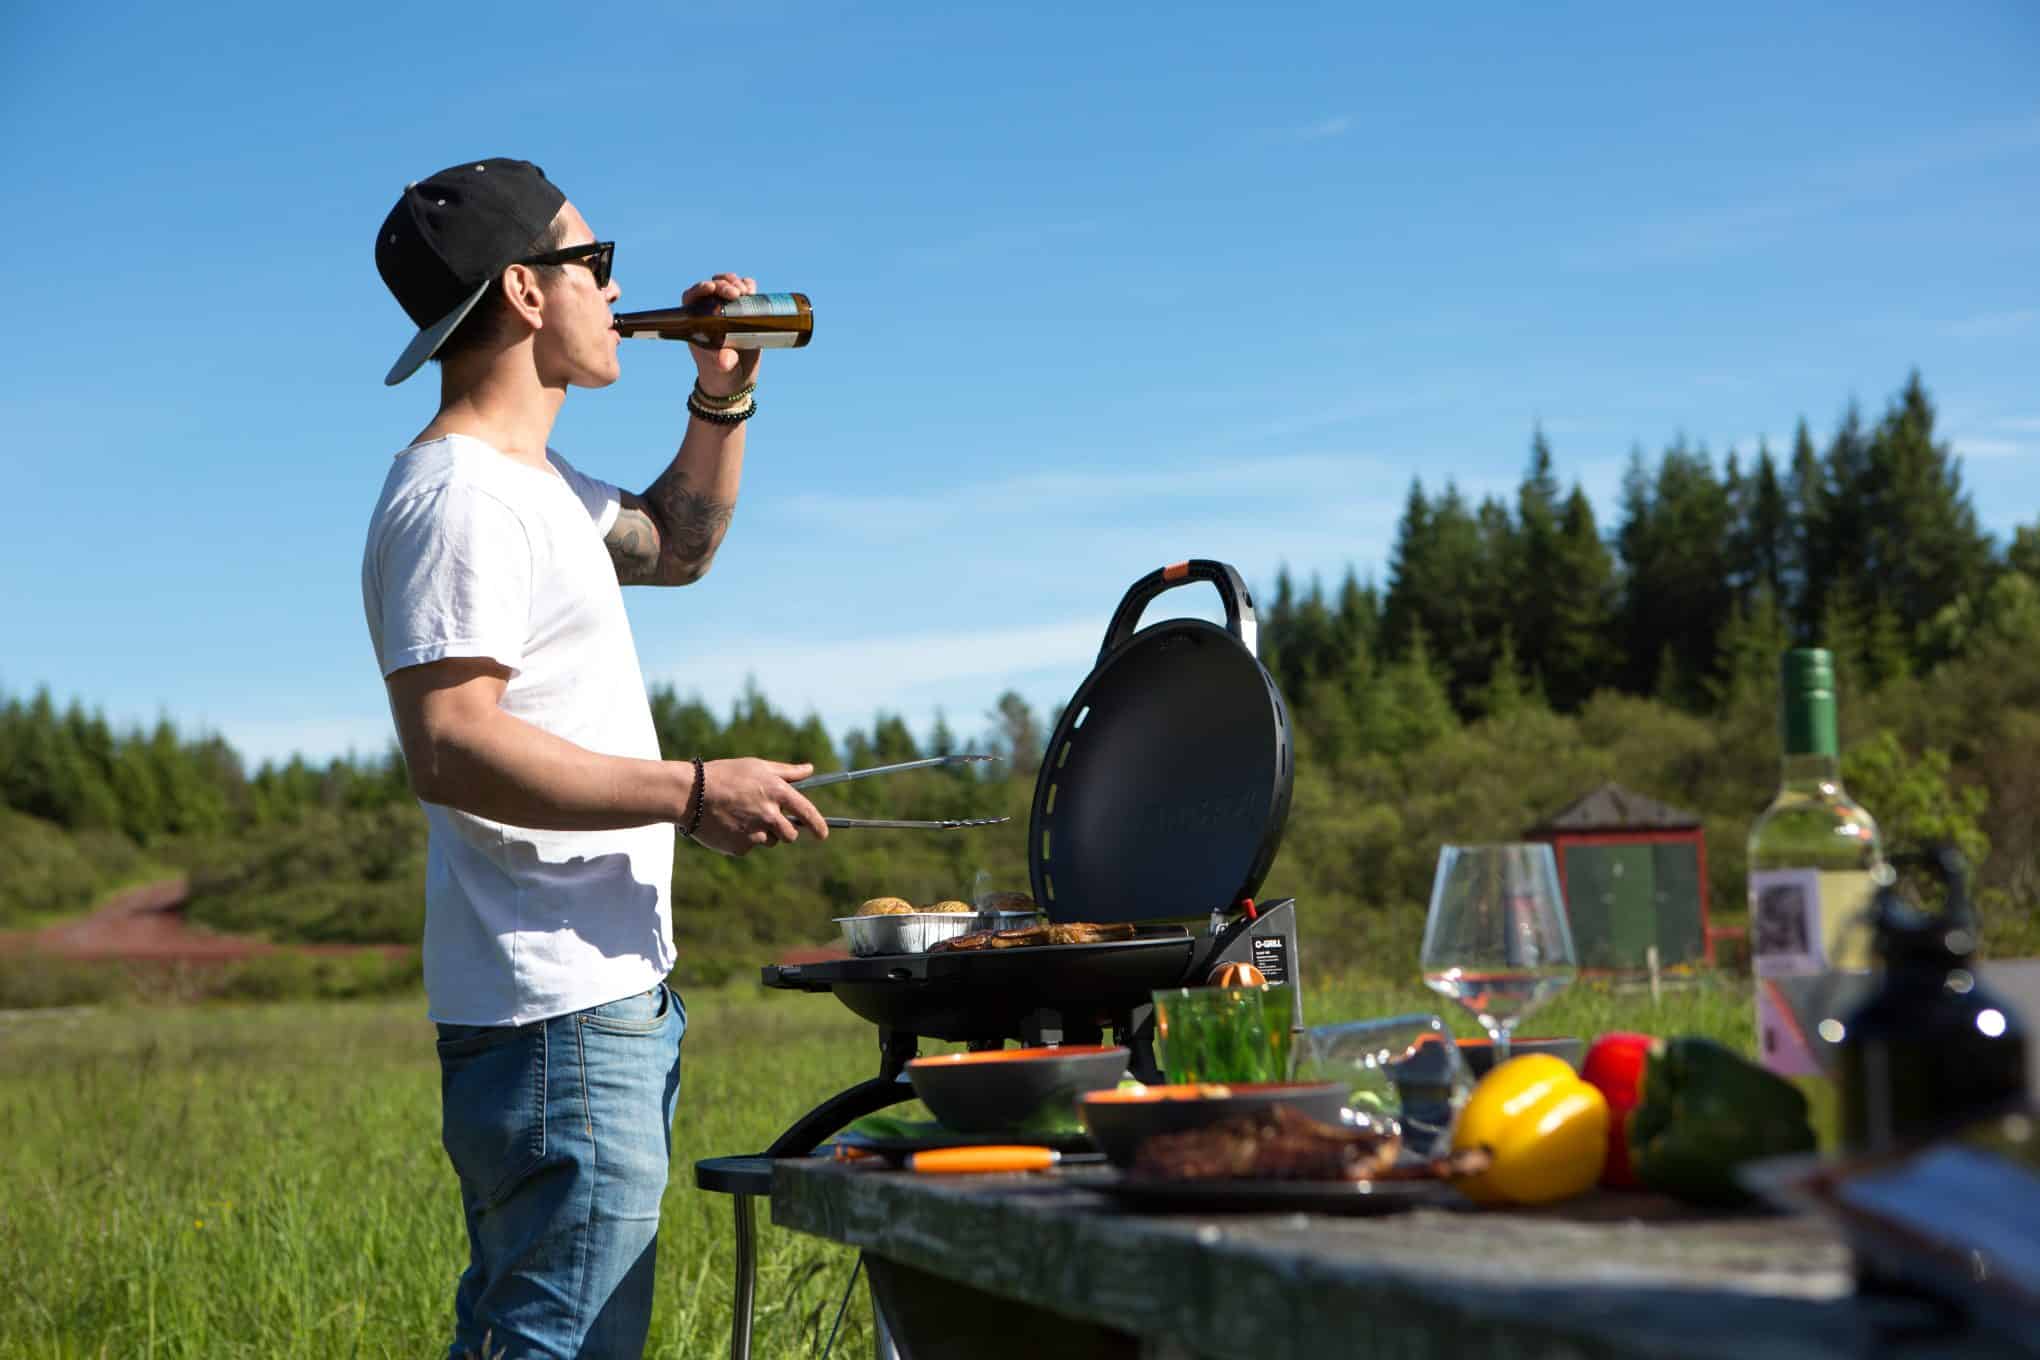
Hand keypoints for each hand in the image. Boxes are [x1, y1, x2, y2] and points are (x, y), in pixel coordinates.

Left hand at [682, 272, 761, 396]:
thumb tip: (726, 358)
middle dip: (723, 284)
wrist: (736, 381)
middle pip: (713, 287)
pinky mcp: (745, 313)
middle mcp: (711, 312)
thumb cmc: (720, 375)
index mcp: (697, 322)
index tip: (711, 288)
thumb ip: (722, 363)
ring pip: (729, 285)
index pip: (692, 297)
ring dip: (736, 282)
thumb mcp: (721, 370)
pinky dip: (749, 286)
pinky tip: (753, 290)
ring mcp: (729, 310)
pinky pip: (746, 292)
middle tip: (736, 293)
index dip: (700, 288)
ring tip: (746, 291)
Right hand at [691, 758, 827, 855]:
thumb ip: (787, 771)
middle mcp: (769, 814)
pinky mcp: (740, 847)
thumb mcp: (757, 766)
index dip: (818, 825)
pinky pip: (748, 847)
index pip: (807, 813)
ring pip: (770, 842)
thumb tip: (810, 769)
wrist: (689, 794)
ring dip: (762, 834)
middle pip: (790, 835)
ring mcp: (755, 833)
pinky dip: (741, 839)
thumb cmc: (725, 775)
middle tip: (768, 821)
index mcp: (777, 792)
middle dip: (785, 831)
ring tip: (740, 817)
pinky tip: (727, 825)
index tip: (823, 834)